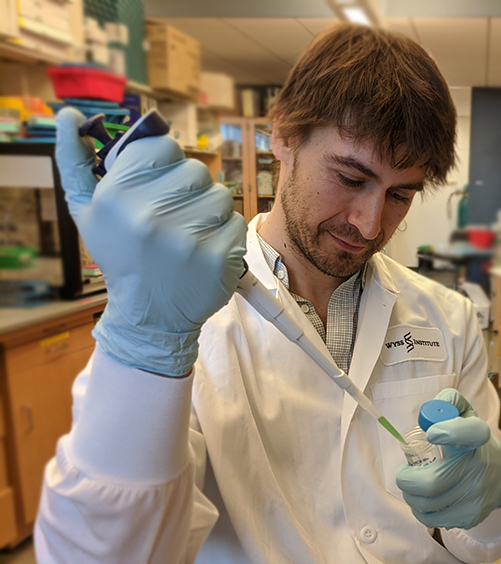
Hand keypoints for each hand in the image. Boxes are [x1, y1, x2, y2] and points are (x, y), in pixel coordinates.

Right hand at [55, 108, 246, 375]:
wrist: (149, 314)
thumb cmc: (121, 254)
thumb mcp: (86, 210)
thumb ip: (75, 160)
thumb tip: (67, 115)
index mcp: (117, 196)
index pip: (163, 145)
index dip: (165, 162)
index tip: (158, 183)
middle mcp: (150, 215)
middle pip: (195, 169)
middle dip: (188, 188)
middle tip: (174, 214)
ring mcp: (188, 238)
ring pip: (220, 194)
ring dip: (209, 210)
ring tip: (189, 233)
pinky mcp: (219, 257)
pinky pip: (236, 222)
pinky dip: (225, 234)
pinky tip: (204, 250)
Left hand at [395, 389, 500, 529]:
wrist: (498, 474)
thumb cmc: (470, 442)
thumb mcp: (465, 415)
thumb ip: (448, 402)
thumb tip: (428, 411)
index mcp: (477, 439)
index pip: (471, 433)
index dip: (451, 432)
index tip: (432, 433)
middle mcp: (479, 468)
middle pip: (432, 482)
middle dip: (407, 480)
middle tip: (403, 474)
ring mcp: (476, 496)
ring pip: (427, 504)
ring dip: (411, 496)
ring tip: (412, 487)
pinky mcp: (470, 517)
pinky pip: (433, 519)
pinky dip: (421, 511)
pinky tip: (425, 501)